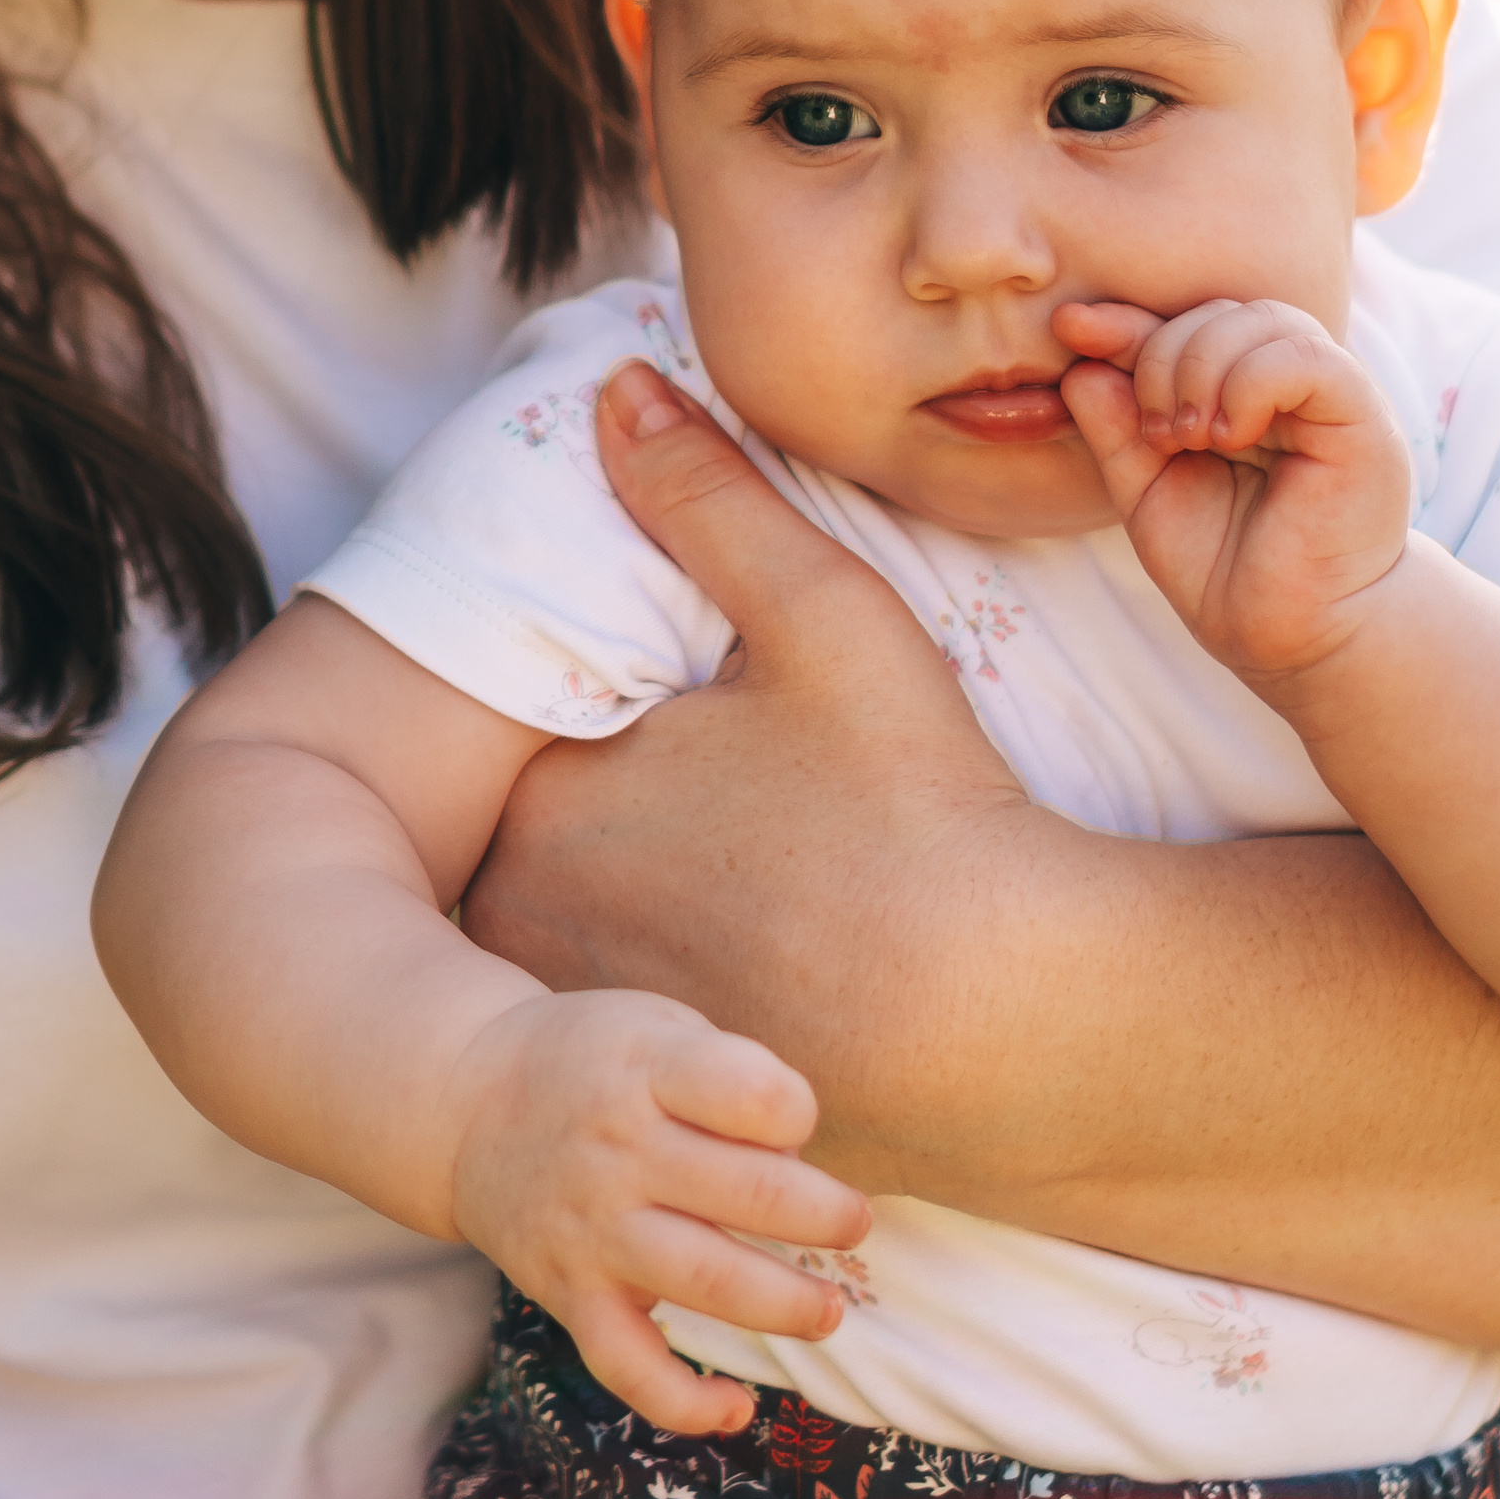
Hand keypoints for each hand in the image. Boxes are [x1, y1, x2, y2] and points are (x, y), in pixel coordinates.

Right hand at [448, 989, 871, 1432]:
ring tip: (830, 1311)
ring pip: (705, 1283)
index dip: (797, 1108)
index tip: (800, 1118)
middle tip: (854, 1223)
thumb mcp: (655, 1027)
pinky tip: (738, 1408)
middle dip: (823, 1215)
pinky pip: (627, 1367)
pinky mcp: (569, 1294)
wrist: (467, 1104)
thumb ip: (727, 1073)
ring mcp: (591, 1229)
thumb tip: (801, 1155)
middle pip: (747, 1191)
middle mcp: (618, 1150)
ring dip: (784, 1305)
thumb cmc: (595, 1060)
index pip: (749, 1092)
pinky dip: (685, 1402)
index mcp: (646, 1070)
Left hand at [462, 358, 1031, 1170]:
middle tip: (670, 805)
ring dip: (599, 918)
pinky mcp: (660, 1111)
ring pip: (554, 949)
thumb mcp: (822, 618)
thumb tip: (614, 387)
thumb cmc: (915, 806)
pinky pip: (616, 1041)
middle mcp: (538, 935)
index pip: (495, 747)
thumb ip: (708, 497)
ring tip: (701, 891)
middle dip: (566, 819)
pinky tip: (738, 980)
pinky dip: (653, 1004)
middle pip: (515, 851)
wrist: (1004, 1018)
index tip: (622, 720)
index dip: (557, 725)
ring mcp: (594, 1039)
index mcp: (552, 811)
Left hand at [1055, 297, 1410, 684]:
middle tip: (1158, 435)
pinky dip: (1251, 382)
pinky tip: (1230, 435)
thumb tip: (1078, 364)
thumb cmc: (1225, 567)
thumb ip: (1116, 428)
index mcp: (1235, 393)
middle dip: (1162, 358)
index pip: (1181, 325)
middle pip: (1216, 312)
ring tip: (1188, 439)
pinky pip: (1306, 356)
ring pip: (1261, 320)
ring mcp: (1327, 396)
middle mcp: (1284, 384)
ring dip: (1202, 368)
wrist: (1290, 637)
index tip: (1071, 328)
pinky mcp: (1360, 417)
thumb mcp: (1147, 490)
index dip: (1124, 321)